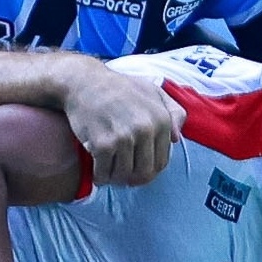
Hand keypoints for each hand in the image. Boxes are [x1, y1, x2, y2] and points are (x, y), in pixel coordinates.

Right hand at [60, 60, 183, 187]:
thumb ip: (173, 113)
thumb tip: (176, 139)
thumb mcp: (153, 92)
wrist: (84, 82)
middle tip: (121, 174)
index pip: (161, 162)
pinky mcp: (102, 144)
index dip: (148, 170)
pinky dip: (99, 176)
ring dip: (114, 178)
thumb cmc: (119, 89)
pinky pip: (103, 173)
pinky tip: (96, 170)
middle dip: (132, 178)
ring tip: (108, 170)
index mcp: (161, 120)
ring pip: (123, 176)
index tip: (136, 168)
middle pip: (144, 174)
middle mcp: (145, 129)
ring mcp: (124, 137)